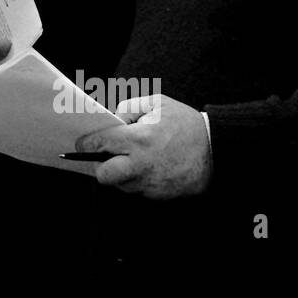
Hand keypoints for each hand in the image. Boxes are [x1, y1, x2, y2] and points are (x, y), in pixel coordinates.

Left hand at [76, 93, 211, 198]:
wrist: (217, 150)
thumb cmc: (186, 124)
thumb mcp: (157, 103)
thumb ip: (129, 107)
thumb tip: (113, 119)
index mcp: (138, 139)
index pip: (99, 144)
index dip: (85, 144)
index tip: (81, 144)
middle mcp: (141, 164)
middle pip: (104, 175)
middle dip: (100, 166)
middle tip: (107, 156)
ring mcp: (150, 182)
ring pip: (121, 185)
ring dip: (121, 174)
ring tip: (134, 159)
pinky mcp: (160, 194)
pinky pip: (139, 190)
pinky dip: (138, 180)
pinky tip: (149, 167)